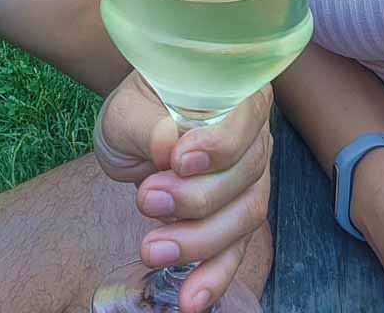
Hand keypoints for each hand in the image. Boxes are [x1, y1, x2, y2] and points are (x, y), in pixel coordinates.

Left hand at [94, 70, 271, 312]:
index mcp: (235, 92)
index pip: (248, 115)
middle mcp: (254, 135)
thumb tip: (169, 145)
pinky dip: (214, 277)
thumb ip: (149, 124)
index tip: (179, 160)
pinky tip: (192, 301)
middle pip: (246, 174)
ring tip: (151, 248)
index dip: (220, 143)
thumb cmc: (136, 110)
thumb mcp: (128, 108)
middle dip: (196, 197)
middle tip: (146, 199)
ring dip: (199, 240)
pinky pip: (236, 252)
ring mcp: (251, 179)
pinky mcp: (236, 219)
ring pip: (244, 217)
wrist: (132, 134)